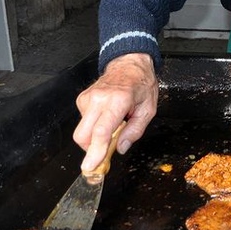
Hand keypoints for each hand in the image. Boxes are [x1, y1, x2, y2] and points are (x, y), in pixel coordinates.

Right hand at [73, 53, 158, 172]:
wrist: (129, 64)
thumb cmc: (141, 84)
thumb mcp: (148, 109)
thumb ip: (135, 131)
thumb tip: (121, 148)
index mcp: (118, 100)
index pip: (101, 131)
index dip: (95, 151)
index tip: (91, 165)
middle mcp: (99, 99)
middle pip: (83, 135)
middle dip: (91, 148)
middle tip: (105, 150)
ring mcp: (88, 98)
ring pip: (81, 130)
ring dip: (93, 136)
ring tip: (112, 126)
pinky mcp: (82, 99)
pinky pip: (83, 121)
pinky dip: (93, 126)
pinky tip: (106, 117)